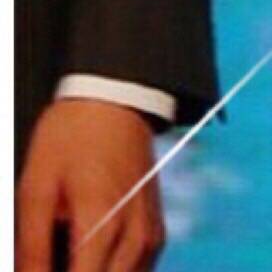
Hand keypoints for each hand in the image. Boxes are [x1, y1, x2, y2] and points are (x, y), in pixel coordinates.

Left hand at [17, 100, 163, 271]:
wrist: (115, 99)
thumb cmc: (72, 138)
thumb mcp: (36, 190)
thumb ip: (32, 249)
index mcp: (102, 226)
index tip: (40, 268)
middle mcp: (135, 237)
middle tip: (49, 259)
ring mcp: (150, 236)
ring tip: (67, 253)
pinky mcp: (155, 233)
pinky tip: (88, 258)